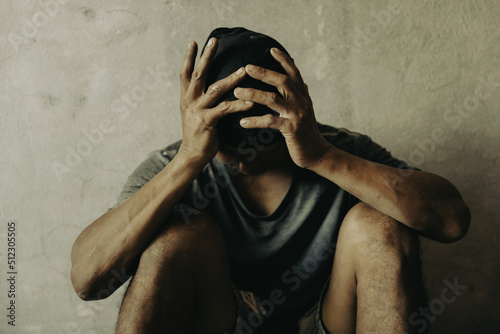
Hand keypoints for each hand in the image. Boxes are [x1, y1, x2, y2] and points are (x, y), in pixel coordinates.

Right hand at [178, 38, 253, 163]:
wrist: (191, 155)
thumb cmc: (198, 133)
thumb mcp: (195, 112)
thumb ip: (201, 99)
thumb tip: (211, 87)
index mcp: (186, 97)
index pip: (185, 73)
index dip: (189, 57)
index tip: (194, 42)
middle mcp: (189, 101)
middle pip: (198, 74)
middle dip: (206, 56)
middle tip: (214, 40)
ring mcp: (197, 110)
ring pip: (215, 89)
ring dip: (231, 79)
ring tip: (244, 70)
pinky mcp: (206, 122)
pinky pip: (225, 109)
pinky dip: (238, 105)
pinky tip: (251, 102)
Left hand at [234, 47, 330, 169]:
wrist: (318, 154)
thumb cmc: (308, 134)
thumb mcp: (307, 112)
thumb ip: (302, 96)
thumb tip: (303, 82)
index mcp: (303, 96)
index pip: (294, 73)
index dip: (284, 60)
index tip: (271, 49)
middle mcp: (301, 102)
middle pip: (282, 81)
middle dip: (263, 73)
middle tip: (246, 67)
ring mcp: (296, 115)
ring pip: (273, 99)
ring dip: (253, 94)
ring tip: (237, 92)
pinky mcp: (291, 129)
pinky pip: (270, 121)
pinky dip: (255, 121)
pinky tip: (242, 122)